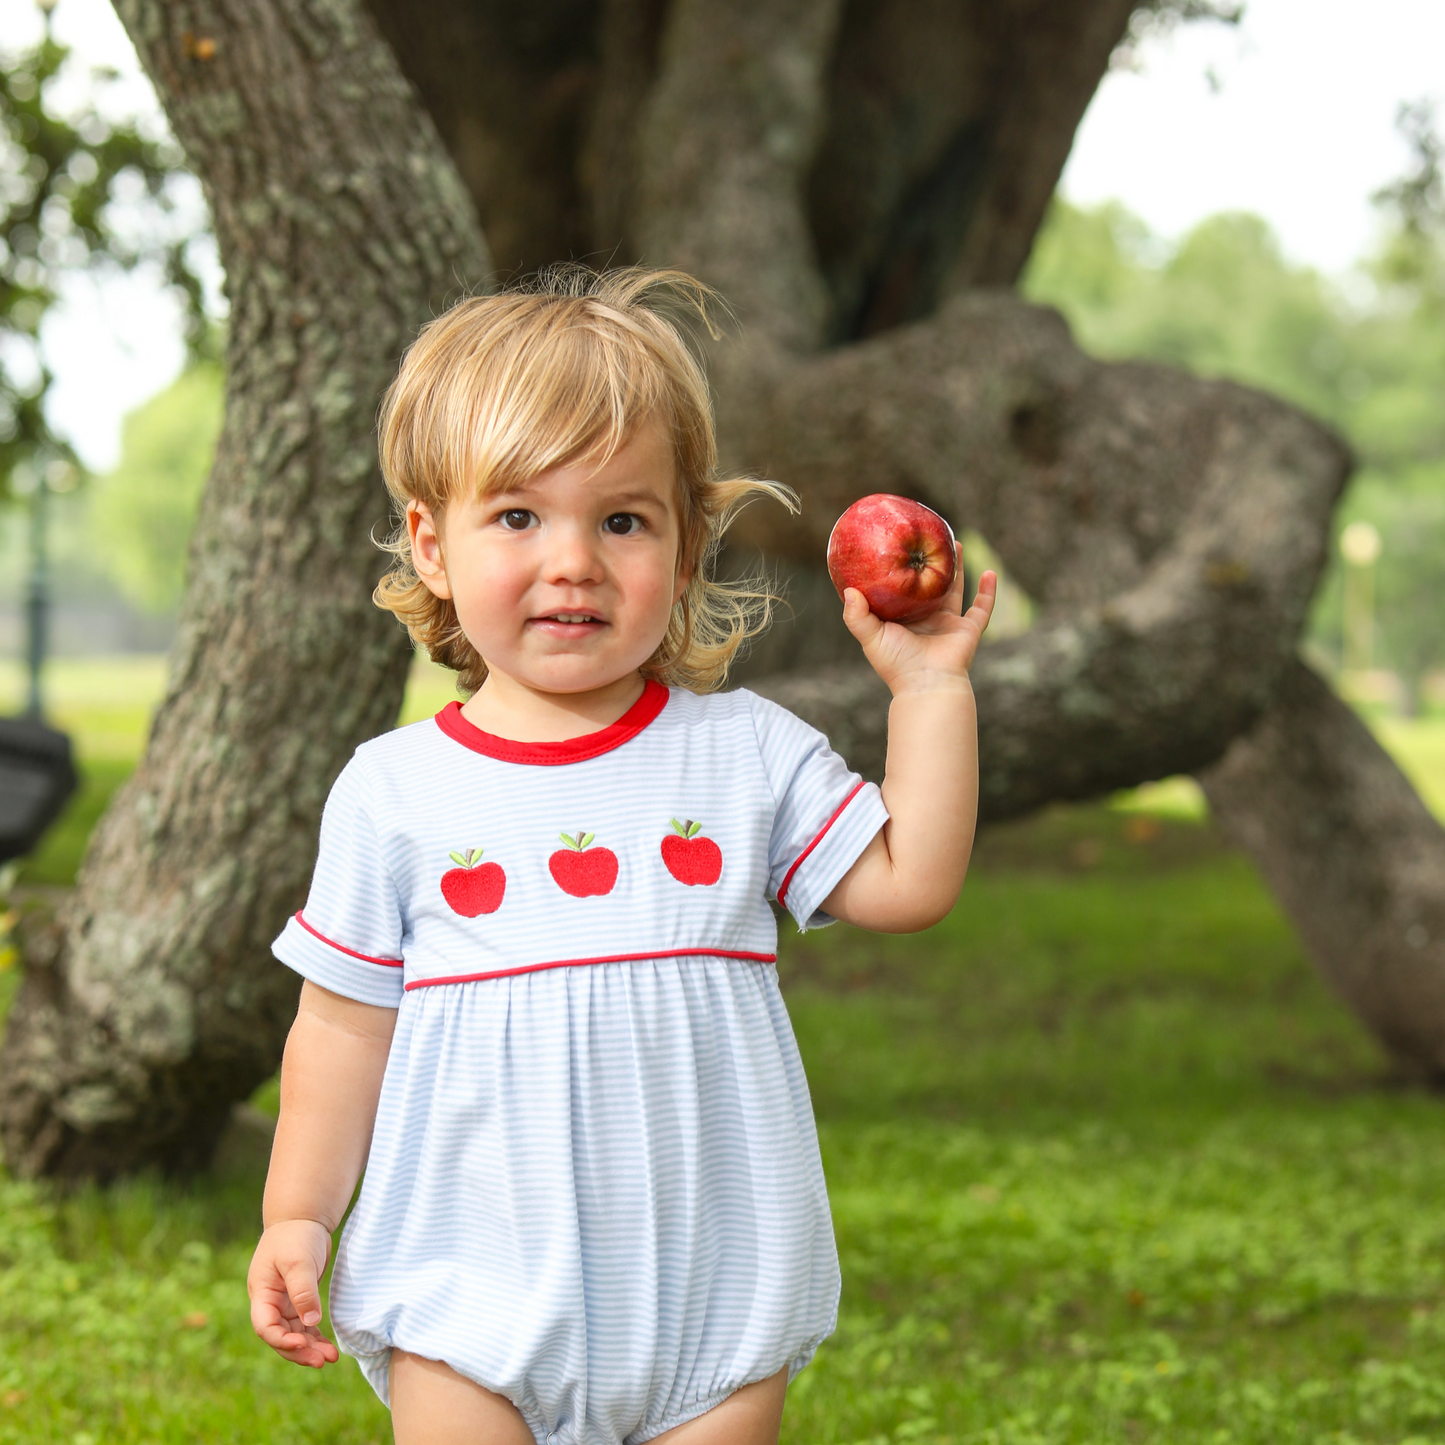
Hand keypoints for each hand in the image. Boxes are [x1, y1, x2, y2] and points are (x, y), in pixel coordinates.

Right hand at [248, 1218, 339, 1367]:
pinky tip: (329, 1349)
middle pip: (280, 1336)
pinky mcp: (299, 1301)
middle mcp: (270, 1303)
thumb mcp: (298, 1261)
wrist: (302, 1219)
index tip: (302, 1343)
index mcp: (262, 1294)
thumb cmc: (295, 1236)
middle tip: (322, 1361)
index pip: (265, 1327)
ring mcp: (284, 1304)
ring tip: (331, 1359)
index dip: (281, 1340)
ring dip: (310, 1348)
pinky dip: (315, 1337)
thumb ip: (303, 1291)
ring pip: (294, 1334)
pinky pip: (305, 1326)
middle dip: (299, 1351)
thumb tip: (311, 1322)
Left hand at [842, 546, 996, 694]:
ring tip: (955, 544)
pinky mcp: (968, 629)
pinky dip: (989, 592)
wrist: (926, 683)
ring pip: (955, 590)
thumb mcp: (870, 637)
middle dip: (930, 564)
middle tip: (928, 539)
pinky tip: (991, 572)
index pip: (902, 591)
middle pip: (929, 585)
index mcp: (905, 620)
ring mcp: (948, 624)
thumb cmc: (896, 663)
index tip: (895, 549)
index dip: (899, 572)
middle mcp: (927, 620)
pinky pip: (983, 608)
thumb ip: (856, 615)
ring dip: (958, 568)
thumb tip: (849, 589)